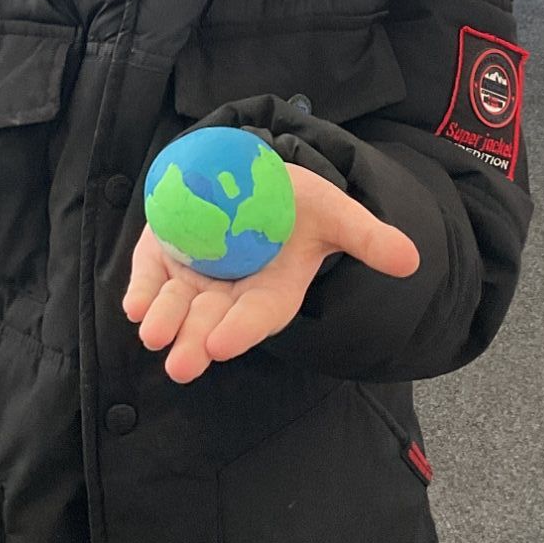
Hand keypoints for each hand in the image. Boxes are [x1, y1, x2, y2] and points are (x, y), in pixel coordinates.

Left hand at [124, 162, 418, 382]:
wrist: (255, 178)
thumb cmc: (298, 203)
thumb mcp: (334, 213)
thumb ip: (367, 238)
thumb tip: (410, 260)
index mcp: (273, 291)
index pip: (258, 316)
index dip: (241, 330)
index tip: (223, 344)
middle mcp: (233, 292)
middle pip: (213, 321)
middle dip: (196, 341)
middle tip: (180, 363)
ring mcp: (198, 276)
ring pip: (178, 305)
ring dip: (164, 320)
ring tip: (152, 335)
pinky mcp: (168, 257)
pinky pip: (153, 277)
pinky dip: (142, 291)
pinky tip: (132, 305)